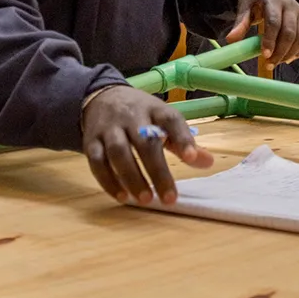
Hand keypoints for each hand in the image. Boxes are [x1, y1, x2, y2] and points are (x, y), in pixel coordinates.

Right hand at [81, 86, 212, 203]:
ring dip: (131, 177)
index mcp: (154, 109)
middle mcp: (131, 116)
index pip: (171, 119)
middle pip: (144, 141)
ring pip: (118, 151)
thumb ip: (183, 141)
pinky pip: (96, 162)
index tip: (192, 158)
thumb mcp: (163, 120)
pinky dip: (108, 181)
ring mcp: (109, 128)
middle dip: (157, 171)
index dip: (182, 138)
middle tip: (169, 198)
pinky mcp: (90, 140)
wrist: (101, 97)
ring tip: (145, 200)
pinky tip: (122, 196)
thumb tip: (208, 162)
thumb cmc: (140, 115)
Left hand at [224, 0, 298, 65]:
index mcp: (273, 0)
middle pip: (290, 32)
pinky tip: (290, 58)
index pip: (274, 22)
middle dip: (281, 51)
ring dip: (291, 53)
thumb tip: (231, 40)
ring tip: (278, 62)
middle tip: (269, 64)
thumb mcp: (244, 6)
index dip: (270, 40)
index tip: (264, 55)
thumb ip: (240, 23)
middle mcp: (290, 5)